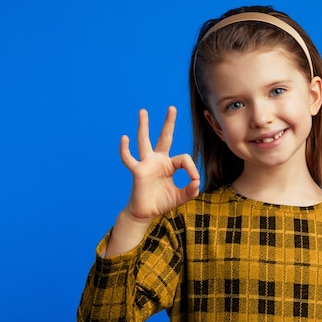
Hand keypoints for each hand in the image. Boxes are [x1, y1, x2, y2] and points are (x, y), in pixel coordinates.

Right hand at [120, 106, 199, 220]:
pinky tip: (124, 138)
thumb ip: (191, 190)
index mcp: (169, 164)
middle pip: (164, 137)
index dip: (192, 168)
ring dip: (144, 126)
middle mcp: (157, 160)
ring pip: (144, 141)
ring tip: (143, 111)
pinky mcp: (137, 171)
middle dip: (168, 123)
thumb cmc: (161, 202)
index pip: (184, 158)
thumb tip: (197, 182)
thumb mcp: (181, 196)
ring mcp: (146, 164)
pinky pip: (129, 158)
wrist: (145, 213)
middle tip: (172, 107)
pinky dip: (125, 149)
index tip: (194, 181)